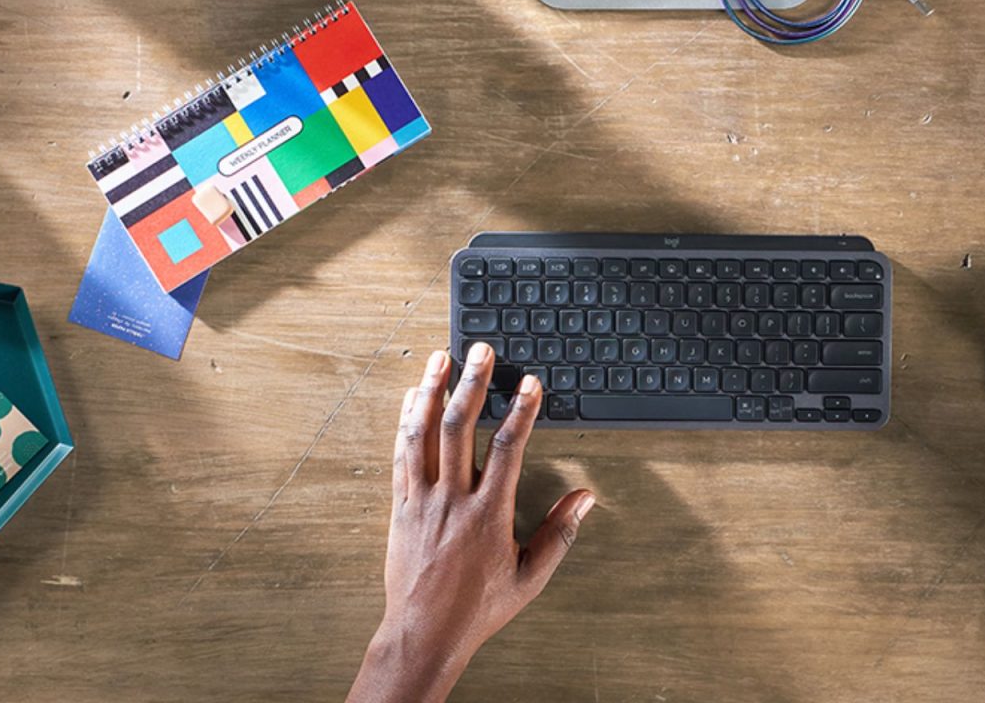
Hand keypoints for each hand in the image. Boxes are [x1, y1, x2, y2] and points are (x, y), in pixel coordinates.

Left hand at [350, 344, 595, 702]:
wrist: (424, 632)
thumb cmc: (477, 608)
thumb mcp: (530, 577)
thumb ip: (559, 534)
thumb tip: (584, 499)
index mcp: (488, 514)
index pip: (508, 448)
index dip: (521, 411)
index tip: (530, 384)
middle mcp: (452, 500)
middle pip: (460, 427)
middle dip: (473, 383)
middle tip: (482, 351)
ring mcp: (421, 501)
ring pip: (422, 433)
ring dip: (431, 391)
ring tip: (441, 358)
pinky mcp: (399, 507)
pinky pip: (401, 455)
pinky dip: (406, 421)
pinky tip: (411, 398)